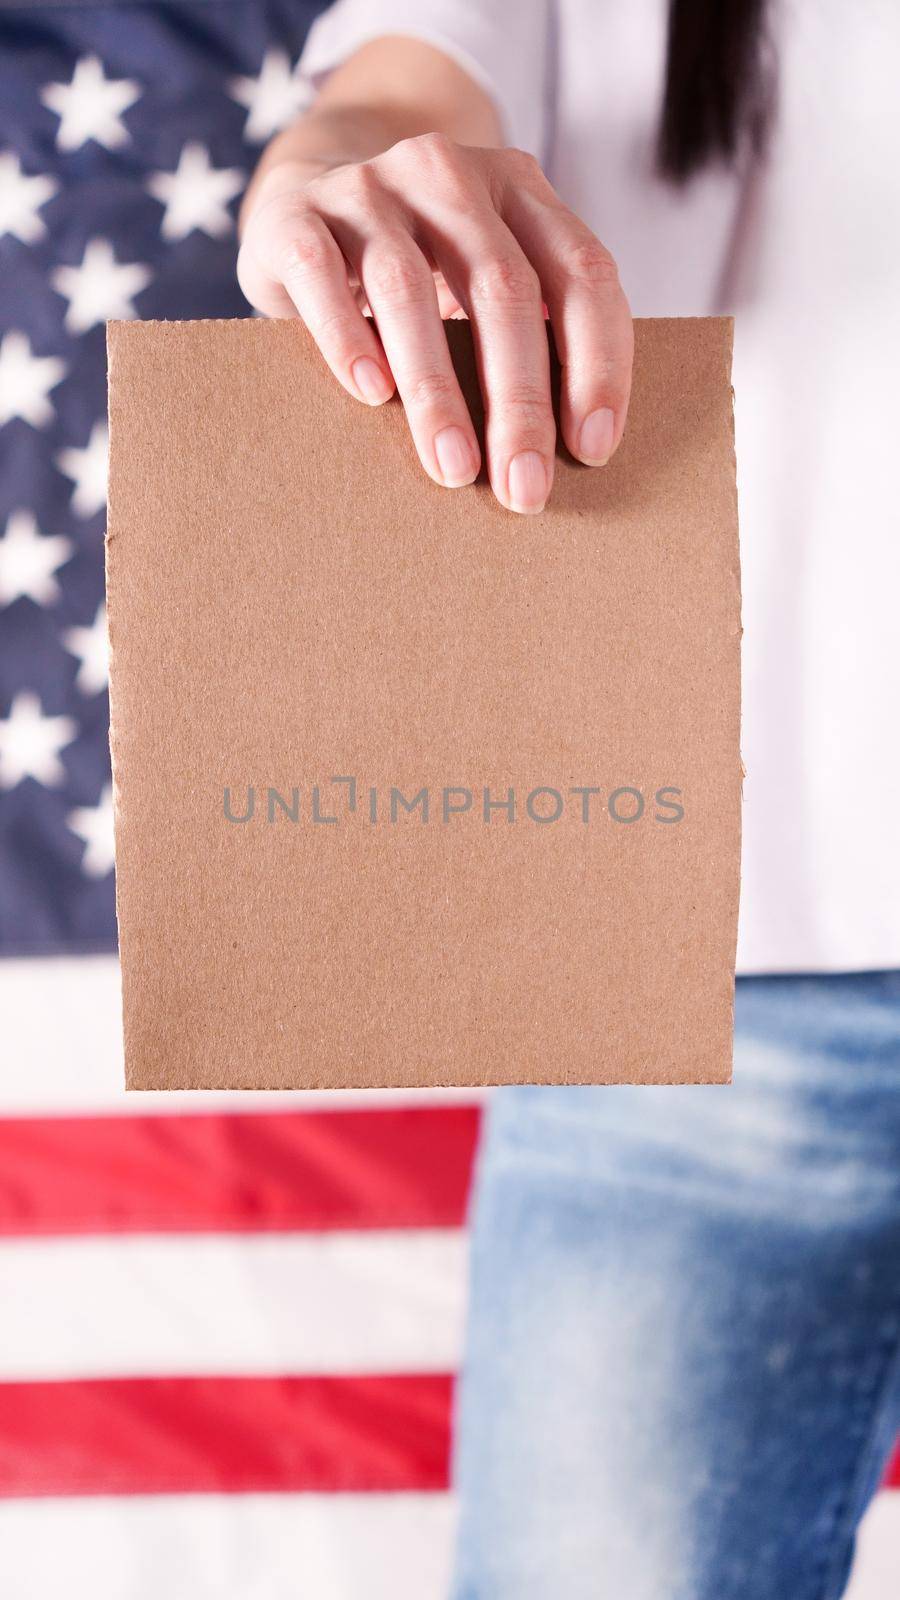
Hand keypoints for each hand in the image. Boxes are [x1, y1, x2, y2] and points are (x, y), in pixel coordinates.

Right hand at [238, 134, 632, 514]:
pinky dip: (348, 338)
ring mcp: (369, 186)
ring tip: (452, 467)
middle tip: (523, 487)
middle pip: (505, 288)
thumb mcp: (481, 280)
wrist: (302, 209)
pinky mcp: (296, 214)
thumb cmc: (416, 273)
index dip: (597, 363)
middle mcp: (450, 174)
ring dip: (436, 391)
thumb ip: (528, 331)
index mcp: (520, 188)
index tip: (592, 449)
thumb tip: (564, 452)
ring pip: (408, 288)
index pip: (583, 272)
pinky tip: (370, 395)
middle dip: (520, 401)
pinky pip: (321, 275)